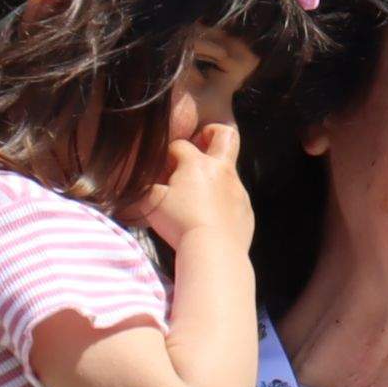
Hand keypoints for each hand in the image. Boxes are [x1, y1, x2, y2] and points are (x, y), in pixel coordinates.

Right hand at [130, 123, 251, 250]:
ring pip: (229, 172)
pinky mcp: (246, 211)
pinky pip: (235, 198)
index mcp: (198, 164)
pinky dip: (222, 201)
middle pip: (225, 136)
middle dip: (211, 134)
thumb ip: (144, 186)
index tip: (162, 170)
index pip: (180, 145)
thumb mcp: (150, 202)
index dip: (168, 154)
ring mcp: (238, 191)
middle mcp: (222, 172)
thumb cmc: (180, 223)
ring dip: (213, 177)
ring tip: (197, 195)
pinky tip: (210, 216)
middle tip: (199, 146)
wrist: (215, 252)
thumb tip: (141, 181)